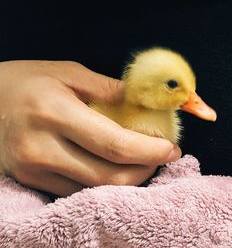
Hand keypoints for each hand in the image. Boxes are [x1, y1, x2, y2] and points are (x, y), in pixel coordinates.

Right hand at [0, 60, 180, 195]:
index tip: (170, 149)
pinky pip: (77, 191)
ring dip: (127, 179)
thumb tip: (145, 101)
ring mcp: (34, 169)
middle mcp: (41, 147)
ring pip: (94, 189)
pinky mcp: (31, 179)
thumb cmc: (28, 80)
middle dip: (144, 170)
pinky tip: (113, 167)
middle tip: (161, 156)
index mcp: (54, 113)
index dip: (149, 150)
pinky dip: (103, 183)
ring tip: (142, 161)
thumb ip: (110, 89)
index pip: (114, 144)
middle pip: (108, 175)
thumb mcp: (70, 74)